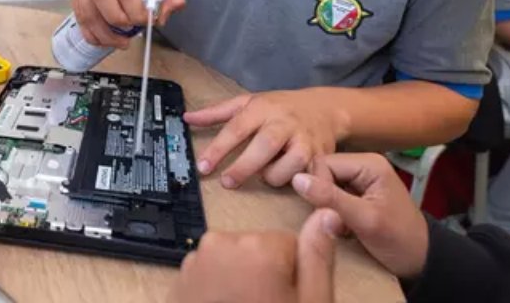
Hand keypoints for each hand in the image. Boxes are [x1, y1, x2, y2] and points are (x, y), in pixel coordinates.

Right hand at [63, 0, 184, 48]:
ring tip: (122, 42)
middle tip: (132, 30)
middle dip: (118, 20)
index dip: (136, 9)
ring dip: (106, 33)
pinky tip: (107, 40)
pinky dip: (93, 35)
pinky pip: (79, 19)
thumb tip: (166, 13)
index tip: (146, 20)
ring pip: (87, 11)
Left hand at [168, 209, 343, 302]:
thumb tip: (326, 214)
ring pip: (236, 259)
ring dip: (242, 280)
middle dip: (266, 275)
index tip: (286, 297)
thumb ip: (317, 257)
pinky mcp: (183, 276)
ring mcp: (198, 260)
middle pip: (261, 249)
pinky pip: (213, 270)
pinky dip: (220, 286)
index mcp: (258, 248)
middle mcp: (223, 244)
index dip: (293, 274)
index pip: (290, 244)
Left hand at [184, 89, 349, 188]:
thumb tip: (186, 118)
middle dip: (244, 167)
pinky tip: (293, 182)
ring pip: (289, 165)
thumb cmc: (279, 108)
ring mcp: (305, 140)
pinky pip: (310, 176)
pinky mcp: (321, 156)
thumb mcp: (248, 102)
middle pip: (265, 146)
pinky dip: (301, 184)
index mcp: (263, 109)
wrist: (324, 108)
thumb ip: (217, 112)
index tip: (202, 167)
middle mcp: (284, 123)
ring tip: (266, 174)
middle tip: (227, 183)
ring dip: (274, 176)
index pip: (236, 128)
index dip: (218, 149)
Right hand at [291, 153, 428, 278]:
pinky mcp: (355, 193)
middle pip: (321, 172)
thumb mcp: (364, 220)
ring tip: (338, 224)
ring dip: (325, 207)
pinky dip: (330, 212)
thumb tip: (296, 179)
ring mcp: (359, 179)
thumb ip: (331, 198)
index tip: (326, 213)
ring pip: (323, 185)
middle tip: (335, 221)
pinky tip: (340, 225)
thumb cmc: (398, 240)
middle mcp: (363, 165)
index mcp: (369, 163)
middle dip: (321, 198)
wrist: (419, 260)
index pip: (322, 163)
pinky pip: (329, 195)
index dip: (316, 186)